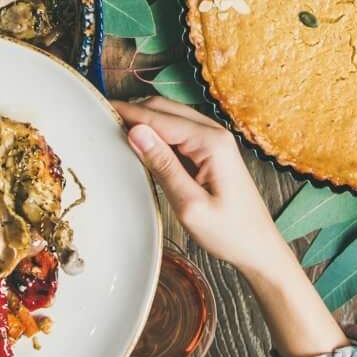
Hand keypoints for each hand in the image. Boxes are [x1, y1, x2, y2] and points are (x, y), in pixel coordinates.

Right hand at [116, 98, 343, 356]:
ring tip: (112, 128)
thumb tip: (134, 131)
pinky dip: (155, 132)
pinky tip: (138, 142)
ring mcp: (214, 141)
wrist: (259, 248)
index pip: (159, 118)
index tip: (97, 109)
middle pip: (164, 109)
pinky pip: (177, 132)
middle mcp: (214, 133)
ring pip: (170, 117)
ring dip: (143, 119)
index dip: (126, 112)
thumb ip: (163, 165)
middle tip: (100, 119)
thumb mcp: (190, 204)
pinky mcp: (211, 152)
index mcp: (210, 143)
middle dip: (132, 110)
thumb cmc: (228, 233)